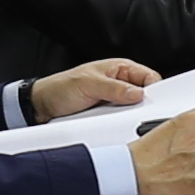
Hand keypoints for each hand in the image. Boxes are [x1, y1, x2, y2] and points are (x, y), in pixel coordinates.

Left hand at [24, 58, 154, 119]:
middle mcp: (120, 83)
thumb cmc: (60, 88)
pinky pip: (122, 121)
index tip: (150, 103)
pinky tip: (114, 126)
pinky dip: (120, 125)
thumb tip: (137, 94)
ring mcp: (115, 100)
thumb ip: (114, 88)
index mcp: (120, 68)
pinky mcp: (109, 115)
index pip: (149, 77)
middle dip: (142, 105)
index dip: (154, 90)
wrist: (41, 107)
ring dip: (130, 117)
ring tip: (120, 119)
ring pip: (135, 111)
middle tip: (135, 113)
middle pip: (145, 96)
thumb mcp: (88, 84)